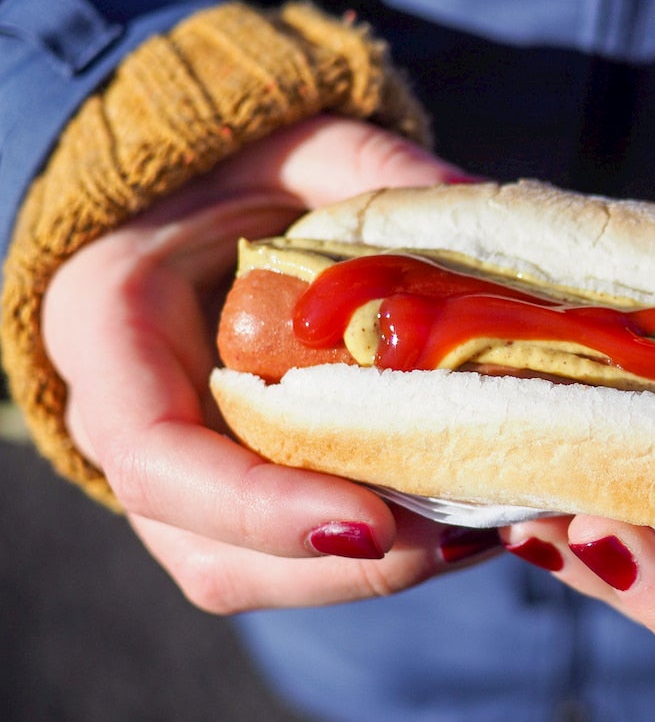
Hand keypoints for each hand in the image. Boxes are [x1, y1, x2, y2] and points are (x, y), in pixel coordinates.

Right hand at [42, 115, 499, 611]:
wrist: (200, 204)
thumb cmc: (235, 169)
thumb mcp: (295, 145)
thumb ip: (370, 169)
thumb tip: (474, 204)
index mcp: (107, 328)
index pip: (153, 454)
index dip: (257, 507)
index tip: (371, 522)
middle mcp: (125, 423)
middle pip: (206, 548)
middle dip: (335, 566)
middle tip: (462, 538)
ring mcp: (176, 475)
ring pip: (250, 574)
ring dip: (366, 577)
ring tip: (479, 537)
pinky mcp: (232, 493)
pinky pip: (289, 558)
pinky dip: (375, 559)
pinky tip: (463, 526)